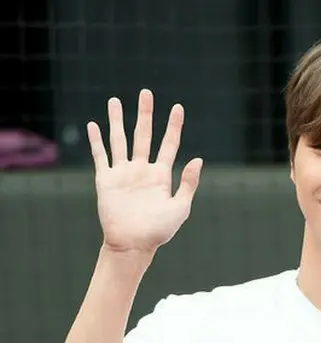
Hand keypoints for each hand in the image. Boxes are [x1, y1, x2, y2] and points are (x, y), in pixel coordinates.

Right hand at [87, 89, 202, 253]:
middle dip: (145, 114)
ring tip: (115, 101)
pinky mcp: (106, 180)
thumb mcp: (180, 207)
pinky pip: (101, 156)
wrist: (133, 244)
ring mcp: (123, 173)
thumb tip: (198, 159)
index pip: (169, 144)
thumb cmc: (159, 230)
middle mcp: (142, 170)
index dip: (173, 126)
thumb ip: (188, 183)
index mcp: (161, 175)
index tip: (178, 107)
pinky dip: (96, 141)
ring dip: (117, 120)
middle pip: (143, 134)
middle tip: (146, 92)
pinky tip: (94, 125)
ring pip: (120, 140)